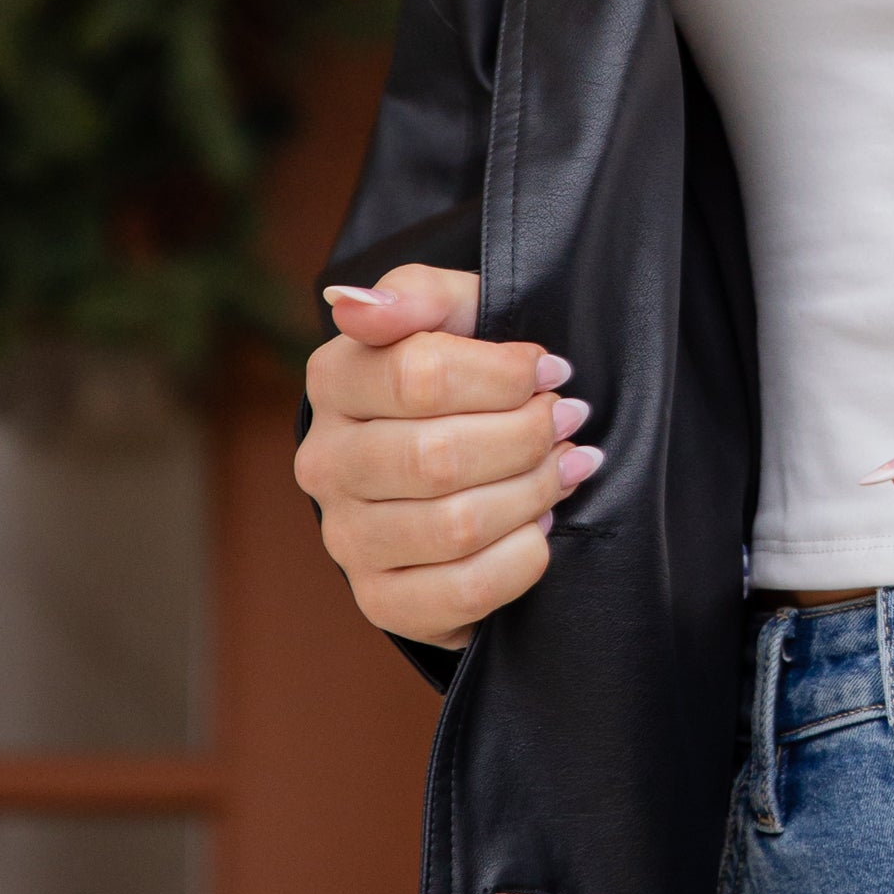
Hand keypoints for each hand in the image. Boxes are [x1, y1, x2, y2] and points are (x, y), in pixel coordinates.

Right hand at [297, 263, 597, 646]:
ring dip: (534, 493)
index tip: (551, 370)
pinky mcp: (382, 599)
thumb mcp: (458, 316)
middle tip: (569, 421)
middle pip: (439, 457)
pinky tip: (540, 525)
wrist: (461, 468)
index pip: (420, 375)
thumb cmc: (467, 379)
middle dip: (527, 438)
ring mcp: (347, 538)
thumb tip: (354, 303)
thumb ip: (418, 294)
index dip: (506, 375)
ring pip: (455, 527)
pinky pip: (464, 591)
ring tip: (564, 468)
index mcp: (335, 379)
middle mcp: (325, 462)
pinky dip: (523, 557)